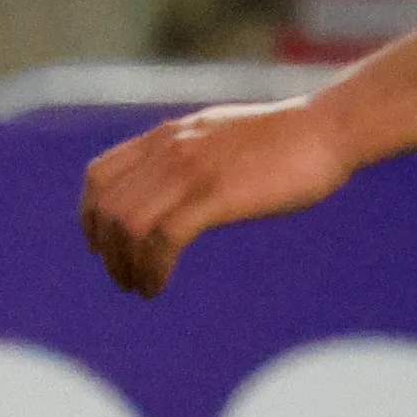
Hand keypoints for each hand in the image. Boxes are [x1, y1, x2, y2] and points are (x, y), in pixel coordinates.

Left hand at [78, 98, 352, 296]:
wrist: (327, 129)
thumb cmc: (285, 141)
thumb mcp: (220, 138)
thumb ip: (190, 156)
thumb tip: (175, 186)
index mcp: (168, 136)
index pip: (99, 175)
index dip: (89, 216)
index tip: (101, 246)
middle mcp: (169, 149)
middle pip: (107, 206)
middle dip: (107, 252)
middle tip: (123, 279)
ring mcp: (190, 170)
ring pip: (126, 224)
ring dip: (126, 265)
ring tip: (141, 287)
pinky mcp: (215, 194)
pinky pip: (162, 239)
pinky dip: (152, 270)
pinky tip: (158, 286)